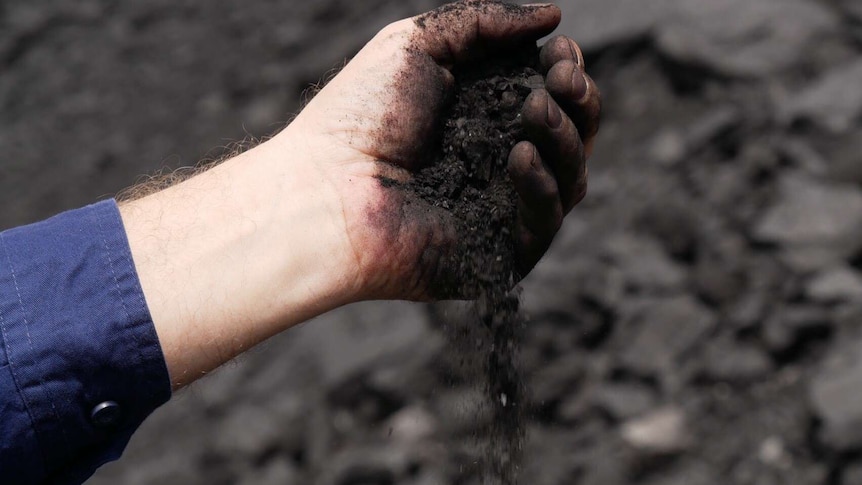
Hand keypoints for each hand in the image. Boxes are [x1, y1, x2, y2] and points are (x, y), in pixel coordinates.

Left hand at [121, 1, 600, 386]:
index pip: (552, 93)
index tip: (560, 53)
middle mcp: (500, 159)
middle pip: (573, 133)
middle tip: (562, 79)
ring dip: (566, 136)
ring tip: (536, 110)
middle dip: (580, 101)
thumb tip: (553, 16)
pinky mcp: (501, 251)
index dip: (567, 71)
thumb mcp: (418, 43)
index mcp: (485, 114)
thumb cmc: (360, 115)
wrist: (325, 188)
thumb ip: (484, 21)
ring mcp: (503, 206)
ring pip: (571, 175)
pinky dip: (543, 185)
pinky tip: (521, 156)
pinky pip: (546, 220)